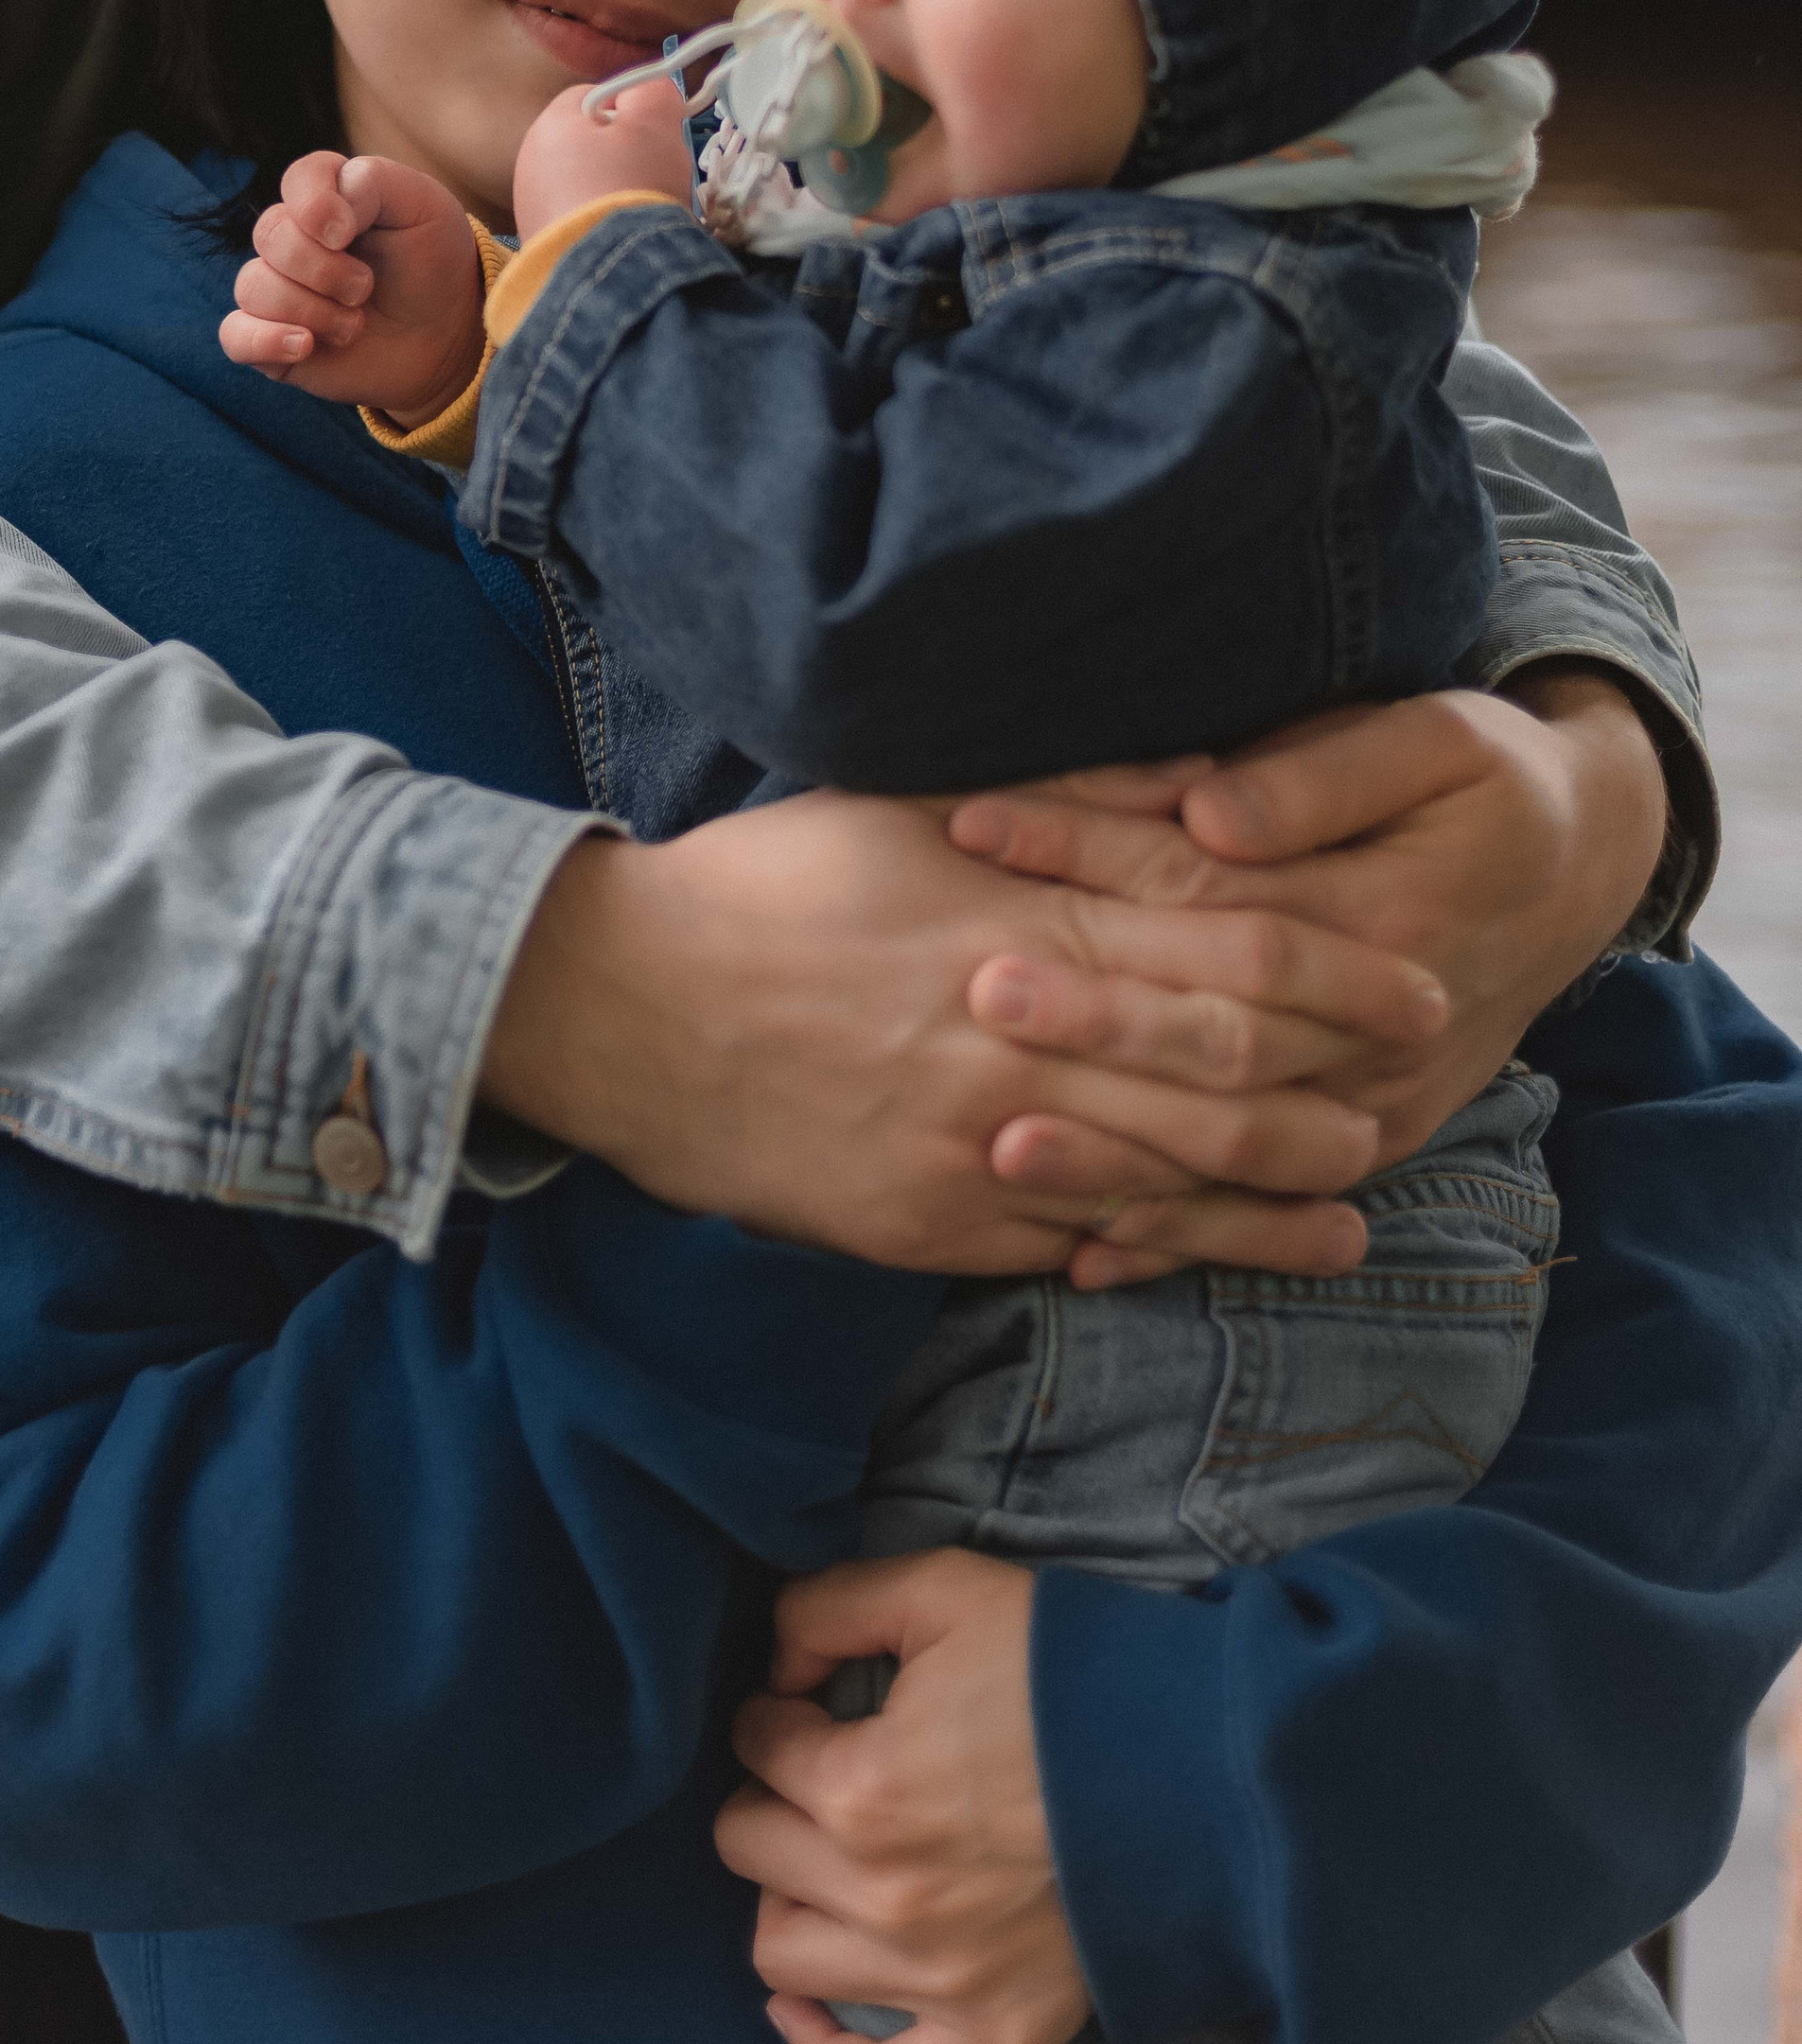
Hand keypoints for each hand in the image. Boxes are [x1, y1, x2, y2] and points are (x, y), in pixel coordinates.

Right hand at [219, 151, 483, 426]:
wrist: (448, 337)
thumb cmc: (433, 264)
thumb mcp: (424, 205)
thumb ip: (372, 182)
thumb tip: (324, 217)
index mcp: (328, 197)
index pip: (299, 179)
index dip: (317, 205)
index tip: (349, 233)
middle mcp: (294, 239)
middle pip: (271, 234)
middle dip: (324, 268)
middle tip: (366, 288)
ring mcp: (278, 289)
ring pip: (253, 285)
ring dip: (312, 310)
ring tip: (354, 326)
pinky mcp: (270, 339)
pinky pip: (234, 334)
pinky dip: (265, 339)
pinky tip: (305, 345)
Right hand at [479, 792, 1448, 1277]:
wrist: (623, 1009)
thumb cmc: (767, 886)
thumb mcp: (904, 806)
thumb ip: (1060, 801)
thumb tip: (1194, 787)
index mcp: (1014, 922)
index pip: (1213, 952)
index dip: (1329, 975)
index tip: (1412, 980)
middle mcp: (1011, 1040)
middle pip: (1212, 1075)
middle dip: (1331, 1084)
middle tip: (1420, 1086)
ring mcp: (973, 1144)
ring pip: (1160, 1179)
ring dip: (1272, 1194)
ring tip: (1357, 1200)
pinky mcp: (928, 1225)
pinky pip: (1066, 1245)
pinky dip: (1154, 1251)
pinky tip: (1218, 1255)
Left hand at [511, 72, 693, 238]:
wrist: (605, 274)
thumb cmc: (631, 186)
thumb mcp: (655, 123)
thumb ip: (653, 92)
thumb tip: (649, 88)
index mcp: (550, 123)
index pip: (594, 96)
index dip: (631, 110)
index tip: (655, 135)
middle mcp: (528, 162)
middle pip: (587, 143)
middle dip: (621, 155)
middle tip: (652, 175)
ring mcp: (529, 208)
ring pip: (582, 184)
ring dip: (610, 192)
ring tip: (638, 214)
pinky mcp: (538, 247)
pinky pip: (576, 222)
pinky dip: (599, 226)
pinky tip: (620, 240)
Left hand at [717, 1552, 1086, 2043]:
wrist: (1197, 1760)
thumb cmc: (1066, 1671)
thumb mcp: (944, 1588)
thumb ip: (830, 1607)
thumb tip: (776, 1665)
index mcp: (862, 1788)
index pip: (757, 1745)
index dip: (776, 1712)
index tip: (807, 1705)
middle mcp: (884, 1898)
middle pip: (750, 1847)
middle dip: (774, 1797)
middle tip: (820, 1776)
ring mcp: (937, 1980)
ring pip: (783, 1953)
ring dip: (792, 1897)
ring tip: (830, 1864)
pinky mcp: (993, 2033)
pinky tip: (808, 2004)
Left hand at [958, 673, 1665, 1251]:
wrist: (1577, 869)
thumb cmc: (1485, 779)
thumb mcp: (1433, 740)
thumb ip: (1318, 780)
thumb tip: (1207, 813)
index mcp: (1390, 915)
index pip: (1209, 889)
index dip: (1089, 853)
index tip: (978, 825)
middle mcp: (1383, 1032)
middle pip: (1216, 1035)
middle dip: (1090, 1020)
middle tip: (973, 992)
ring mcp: (1377, 1106)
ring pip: (1234, 1148)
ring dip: (1117, 1156)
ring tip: (998, 1146)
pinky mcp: (1366, 1145)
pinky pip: (1264, 1211)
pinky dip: (1177, 1238)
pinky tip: (1082, 1257)